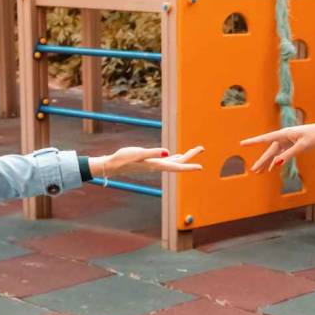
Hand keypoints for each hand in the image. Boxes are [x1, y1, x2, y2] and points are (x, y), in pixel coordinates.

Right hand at [89, 146, 204, 177]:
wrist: (113, 165)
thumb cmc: (124, 158)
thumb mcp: (138, 153)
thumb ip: (153, 153)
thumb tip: (168, 152)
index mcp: (157, 165)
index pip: (176, 167)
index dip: (188, 167)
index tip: (200, 167)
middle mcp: (158, 166)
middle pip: (178, 163)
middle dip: (190, 156)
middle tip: (201, 148)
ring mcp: (154, 164)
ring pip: (174, 161)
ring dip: (184, 157)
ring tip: (194, 150)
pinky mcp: (150, 162)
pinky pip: (167, 160)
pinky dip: (175, 157)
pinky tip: (177, 155)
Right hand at [239, 119, 314, 172]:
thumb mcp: (302, 146)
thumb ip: (289, 155)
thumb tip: (277, 163)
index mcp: (284, 134)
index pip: (265, 139)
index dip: (253, 142)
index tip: (242, 144)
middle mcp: (284, 137)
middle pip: (270, 150)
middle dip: (262, 160)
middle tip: (254, 170)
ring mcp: (288, 141)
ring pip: (275, 153)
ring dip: (268, 162)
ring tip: (260, 171)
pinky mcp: (293, 144)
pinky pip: (282, 153)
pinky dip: (277, 160)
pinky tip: (273, 167)